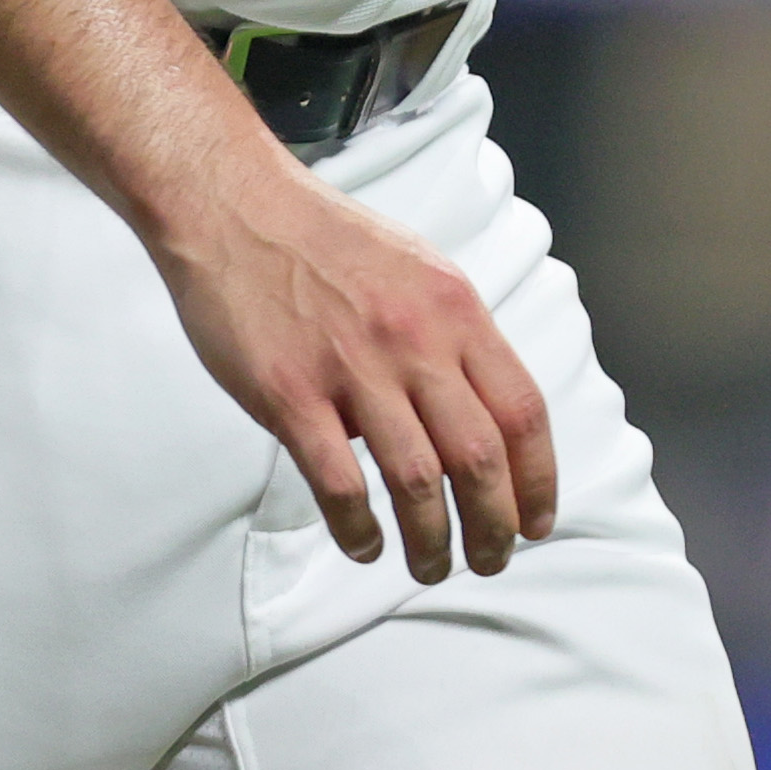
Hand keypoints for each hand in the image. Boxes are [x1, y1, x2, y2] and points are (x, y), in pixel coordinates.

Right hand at [157, 143, 555, 583]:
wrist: (232, 204)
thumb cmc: (322, 237)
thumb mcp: (416, 267)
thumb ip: (452, 336)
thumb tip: (475, 414)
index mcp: (454, 309)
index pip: (522, 412)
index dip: (538, 481)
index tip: (535, 522)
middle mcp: (413, 340)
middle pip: (479, 459)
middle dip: (494, 528)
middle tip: (489, 559)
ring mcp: (351, 367)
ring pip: (416, 483)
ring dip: (433, 541)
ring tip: (430, 565)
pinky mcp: (290, 392)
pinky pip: (339, 483)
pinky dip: (358, 529)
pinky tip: (363, 544)